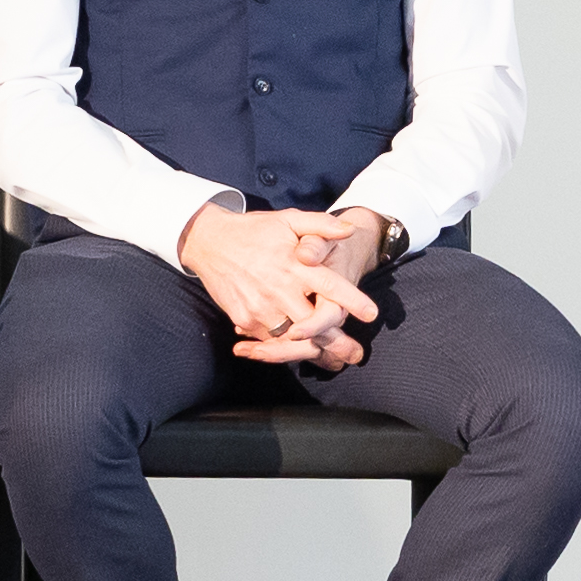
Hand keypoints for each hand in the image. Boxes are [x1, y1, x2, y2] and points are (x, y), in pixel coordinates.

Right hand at [177, 201, 381, 368]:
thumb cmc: (255, 230)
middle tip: (356, 353)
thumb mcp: (288, 219)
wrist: (209, 241)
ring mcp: (260, 306)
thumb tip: (349, 231)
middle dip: (338, 341)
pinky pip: (270, 340)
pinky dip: (286, 347)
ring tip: (333, 360)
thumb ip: (320, 226)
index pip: (330, 285)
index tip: (371, 313)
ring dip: (314, 350)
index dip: (352, 300)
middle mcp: (279, 288)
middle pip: (315, 323)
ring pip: (293, 338)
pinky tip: (301, 351)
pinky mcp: (244, 318)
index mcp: (294, 264)